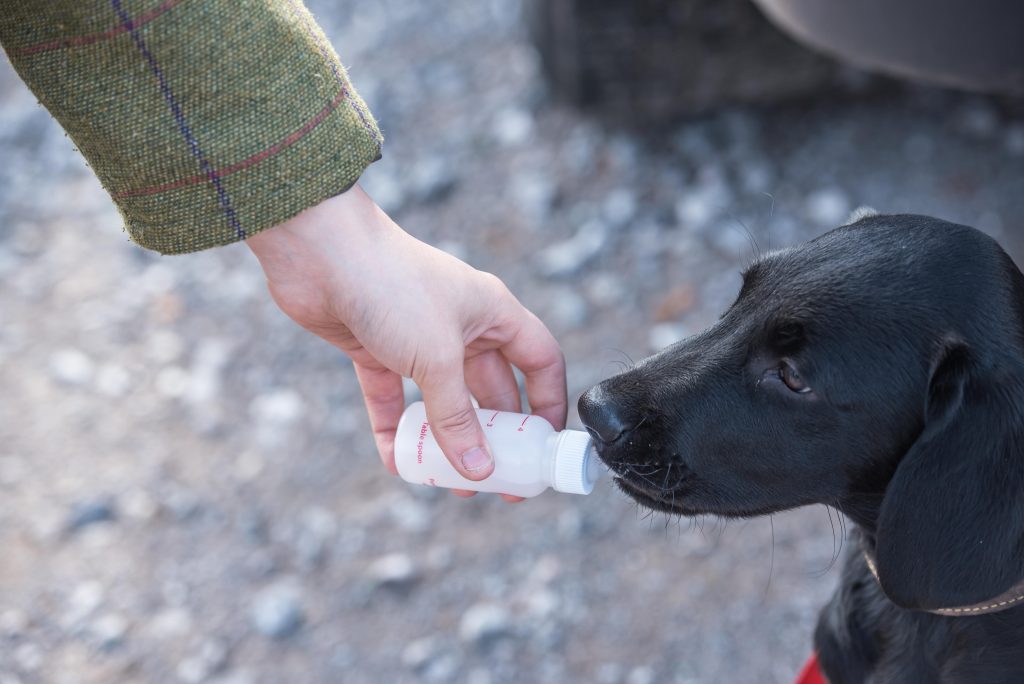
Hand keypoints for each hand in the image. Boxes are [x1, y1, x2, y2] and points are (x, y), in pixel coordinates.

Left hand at [245, 186, 566, 501]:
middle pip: (491, 390)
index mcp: (493, 313)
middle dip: (494, 436)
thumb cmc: (392, 285)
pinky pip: (392, 399)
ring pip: (441, 400)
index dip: (548, 403)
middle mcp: (461, 326)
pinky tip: (396, 462)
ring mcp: (417, 338)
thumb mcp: (437, 358)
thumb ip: (458, 417)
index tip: (546, 449)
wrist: (318, 250)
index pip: (539, 360)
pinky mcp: (376, 348)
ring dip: (446, 441)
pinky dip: (394, 430)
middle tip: (496, 480)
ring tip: (450, 483)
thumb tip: (479, 470)